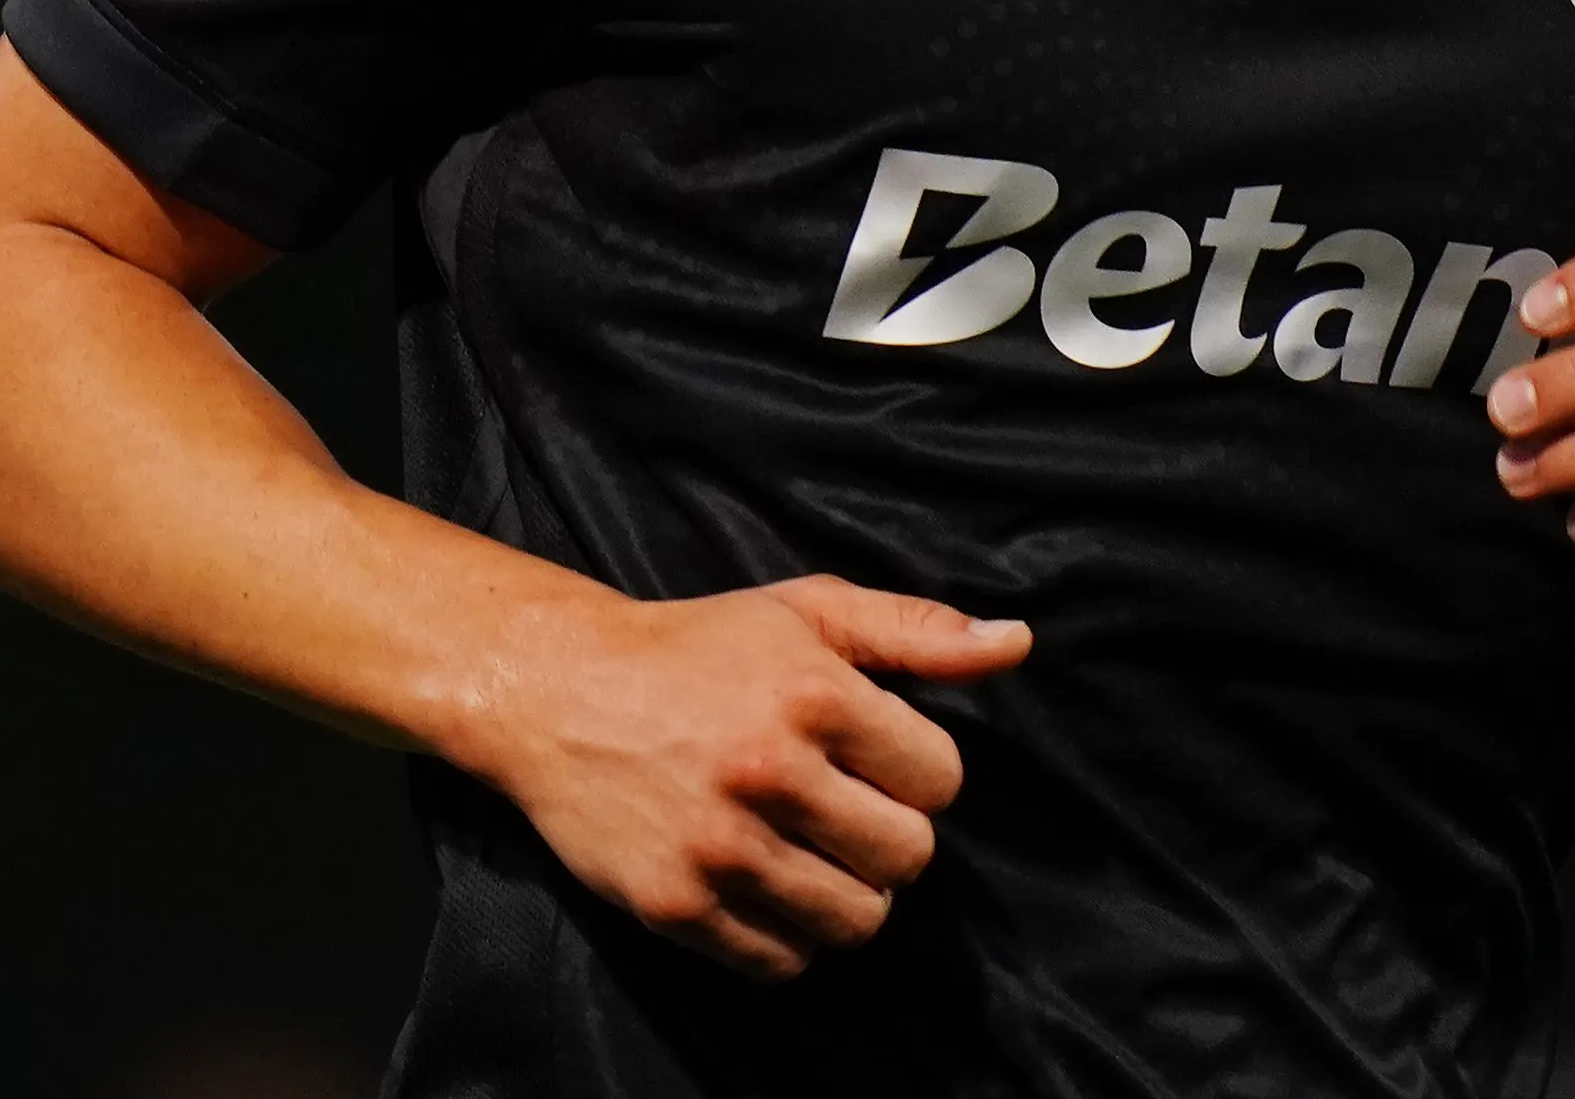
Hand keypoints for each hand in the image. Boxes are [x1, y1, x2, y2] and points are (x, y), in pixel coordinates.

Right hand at [448, 574, 1030, 979]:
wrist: (557, 690)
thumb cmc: (697, 647)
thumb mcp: (808, 611)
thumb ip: (916, 631)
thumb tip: (1017, 645)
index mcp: (813, 694)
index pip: (941, 780)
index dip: (917, 772)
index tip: (872, 759)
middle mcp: (768, 772)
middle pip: (909, 858)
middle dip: (888, 836)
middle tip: (842, 810)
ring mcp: (719, 847)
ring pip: (857, 920)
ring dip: (847, 893)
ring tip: (811, 852)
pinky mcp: (677, 905)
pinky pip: (785, 962)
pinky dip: (789, 935)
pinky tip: (763, 884)